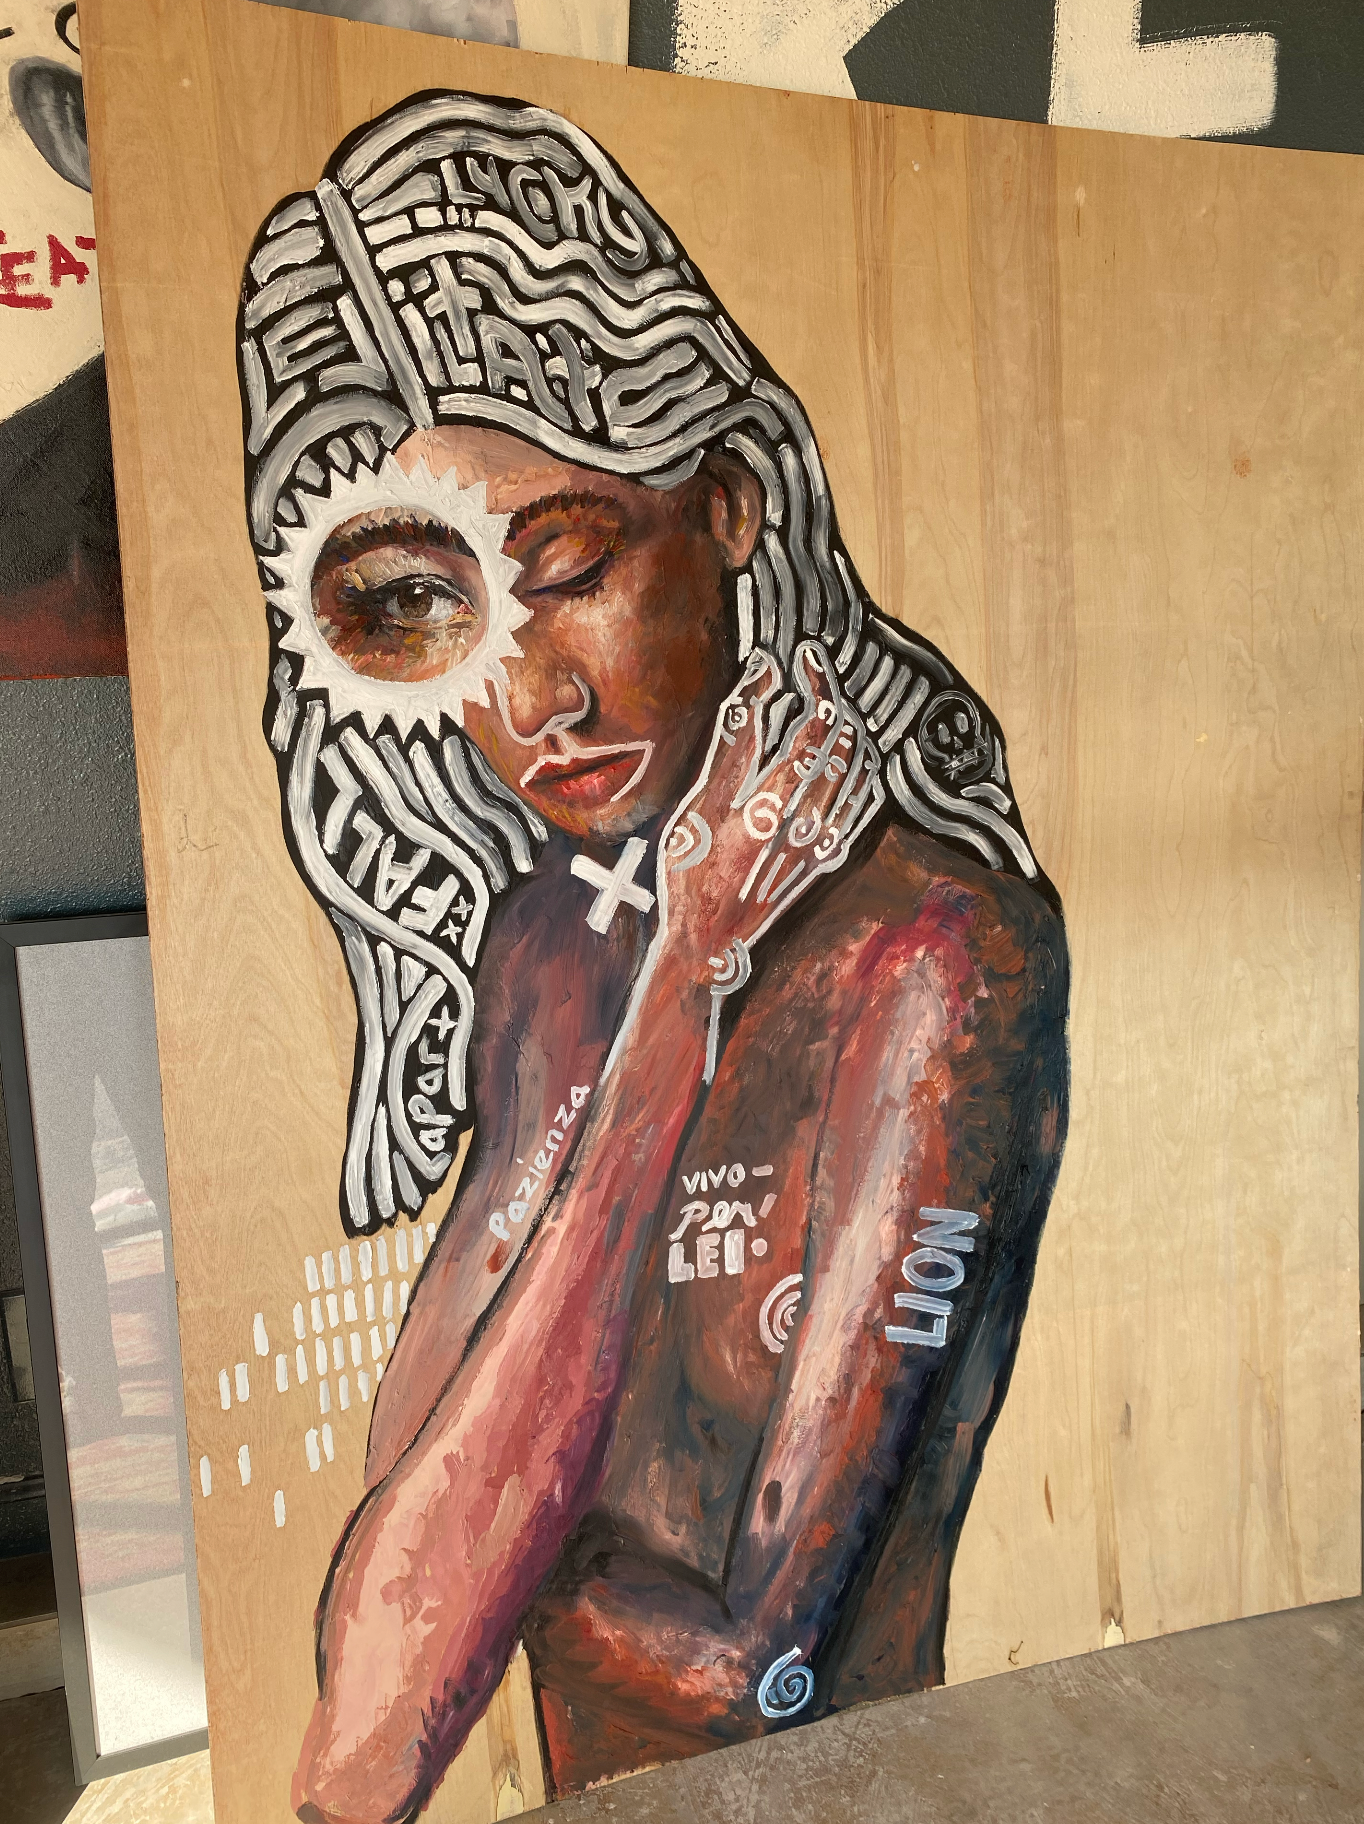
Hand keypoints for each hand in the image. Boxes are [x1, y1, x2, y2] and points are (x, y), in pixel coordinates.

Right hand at [656, 641, 883, 988]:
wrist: (709, 943)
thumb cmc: (691, 873)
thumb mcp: (699, 803)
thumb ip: (735, 741)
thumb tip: (761, 679)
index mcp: (777, 799)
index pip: (817, 722)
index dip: (817, 679)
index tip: (802, 654)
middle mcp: (812, 817)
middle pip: (845, 740)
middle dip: (833, 695)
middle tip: (814, 670)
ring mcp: (826, 839)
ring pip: (860, 769)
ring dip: (849, 728)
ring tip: (827, 705)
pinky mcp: (828, 858)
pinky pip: (862, 805)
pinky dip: (860, 769)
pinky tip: (847, 757)